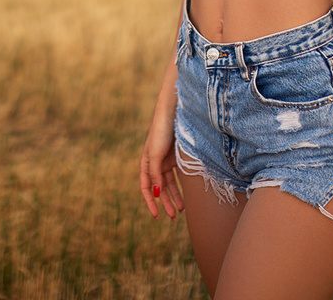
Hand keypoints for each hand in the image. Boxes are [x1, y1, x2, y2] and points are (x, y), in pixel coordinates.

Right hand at [139, 106, 183, 220]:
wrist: (173, 115)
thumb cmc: (161, 133)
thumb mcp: (156, 155)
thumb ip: (155, 174)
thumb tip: (157, 193)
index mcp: (145, 164)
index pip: (145, 188)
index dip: (150, 202)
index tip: (156, 216)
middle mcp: (154, 165)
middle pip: (159, 189)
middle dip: (165, 204)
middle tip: (172, 218)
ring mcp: (166, 162)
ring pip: (169, 185)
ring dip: (174, 198)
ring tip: (181, 212)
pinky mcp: (176, 159)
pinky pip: (178, 177)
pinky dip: (181, 188)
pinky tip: (186, 197)